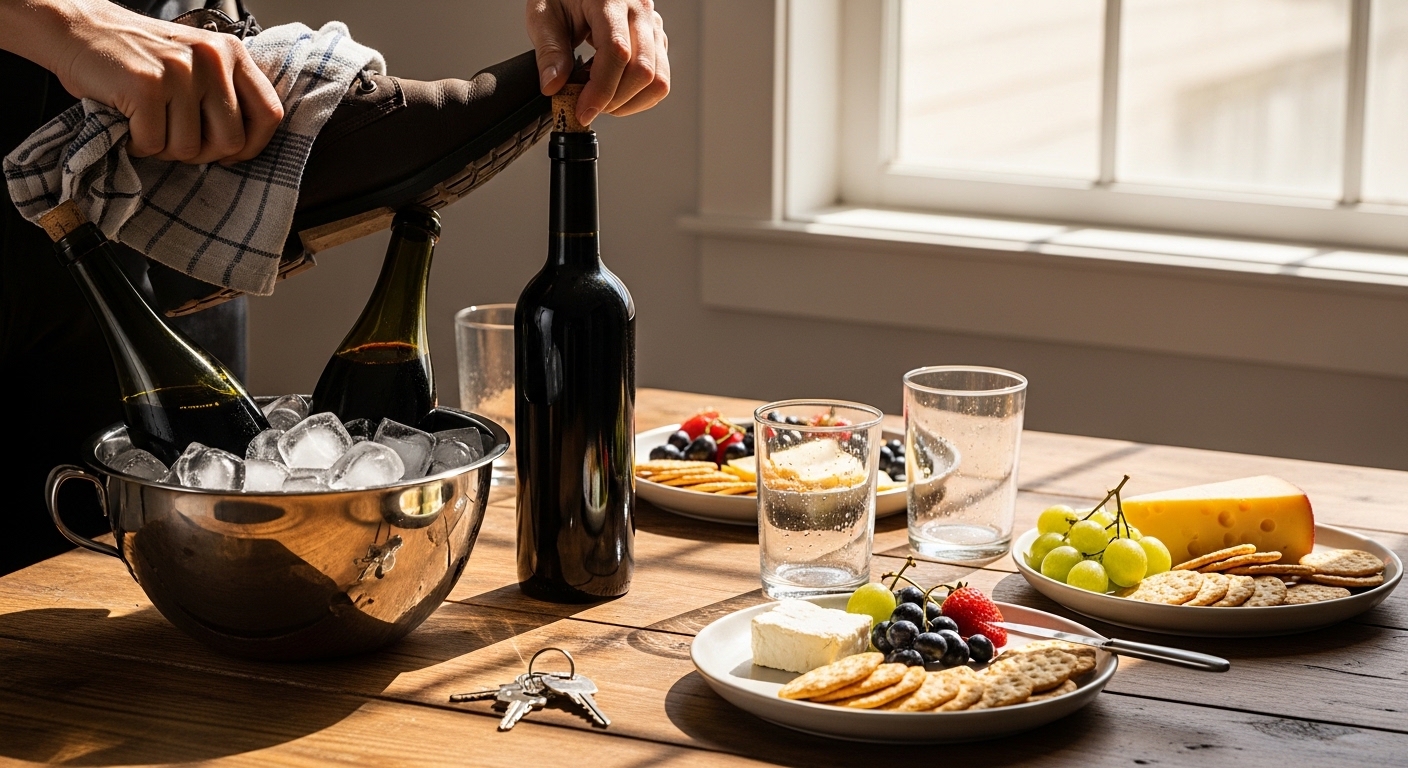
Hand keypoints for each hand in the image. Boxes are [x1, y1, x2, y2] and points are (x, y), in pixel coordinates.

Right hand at [0, 0, 282, 164]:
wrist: (79, 29)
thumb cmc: (139, 56)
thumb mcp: (197, 64)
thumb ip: (225, 94)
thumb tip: (245, 147)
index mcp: (232, 54)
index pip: (269, 114)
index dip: (252, 146)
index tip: (228, 153)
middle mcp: (212, 59)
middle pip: (230, 141)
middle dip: (201, 153)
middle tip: (175, 138)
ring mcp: (181, 71)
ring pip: (189, 148)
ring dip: (164, 148)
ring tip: (148, 123)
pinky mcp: (147, 86)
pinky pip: (154, 144)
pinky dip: (138, 144)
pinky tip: (129, 122)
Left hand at [526, 0, 669, 124]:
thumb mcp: (544, 15)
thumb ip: (549, 51)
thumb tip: (554, 87)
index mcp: (610, 0)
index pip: (617, 52)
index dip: (601, 89)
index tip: (582, 111)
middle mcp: (640, 10)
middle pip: (643, 70)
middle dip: (614, 100)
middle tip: (587, 106)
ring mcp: (653, 26)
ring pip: (658, 80)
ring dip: (629, 102)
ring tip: (601, 100)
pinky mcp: (657, 40)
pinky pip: (659, 79)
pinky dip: (638, 96)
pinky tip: (614, 90)